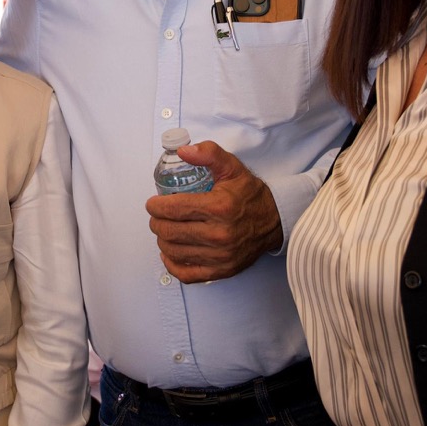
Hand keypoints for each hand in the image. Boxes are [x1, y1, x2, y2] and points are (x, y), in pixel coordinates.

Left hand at [144, 141, 281, 282]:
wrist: (273, 221)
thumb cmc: (250, 195)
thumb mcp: (232, 167)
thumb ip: (208, 154)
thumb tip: (183, 152)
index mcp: (219, 207)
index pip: (173, 209)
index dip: (155, 206)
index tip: (153, 203)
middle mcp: (219, 234)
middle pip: (169, 231)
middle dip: (156, 221)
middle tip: (158, 215)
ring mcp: (219, 256)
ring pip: (173, 251)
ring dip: (162, 239)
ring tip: (165, 229)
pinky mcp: (221, 271)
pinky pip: (186, 273)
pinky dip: (172, 264)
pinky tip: (170, 252)